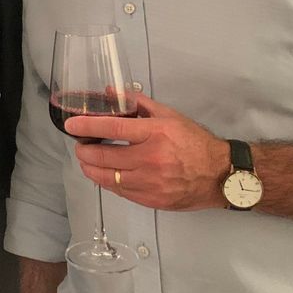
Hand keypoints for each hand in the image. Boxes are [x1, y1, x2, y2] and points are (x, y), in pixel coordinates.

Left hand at [65, 95, 228, 210]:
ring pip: (107, 177)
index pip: (113, 127)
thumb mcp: (169, 115)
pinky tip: (104, 174)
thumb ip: (138, 103)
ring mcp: (151, 182)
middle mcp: (151, 158)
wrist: (220, 175)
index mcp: (155, 133)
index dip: (87, 126)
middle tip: (80, 145)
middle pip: (103, 155)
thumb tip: (112, 92)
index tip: (71, 125)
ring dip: (90, 168)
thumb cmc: (195, 143)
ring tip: (87, 160)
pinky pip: (119, 191)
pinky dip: (107, 182)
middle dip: (84, 151)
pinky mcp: (151, 200)